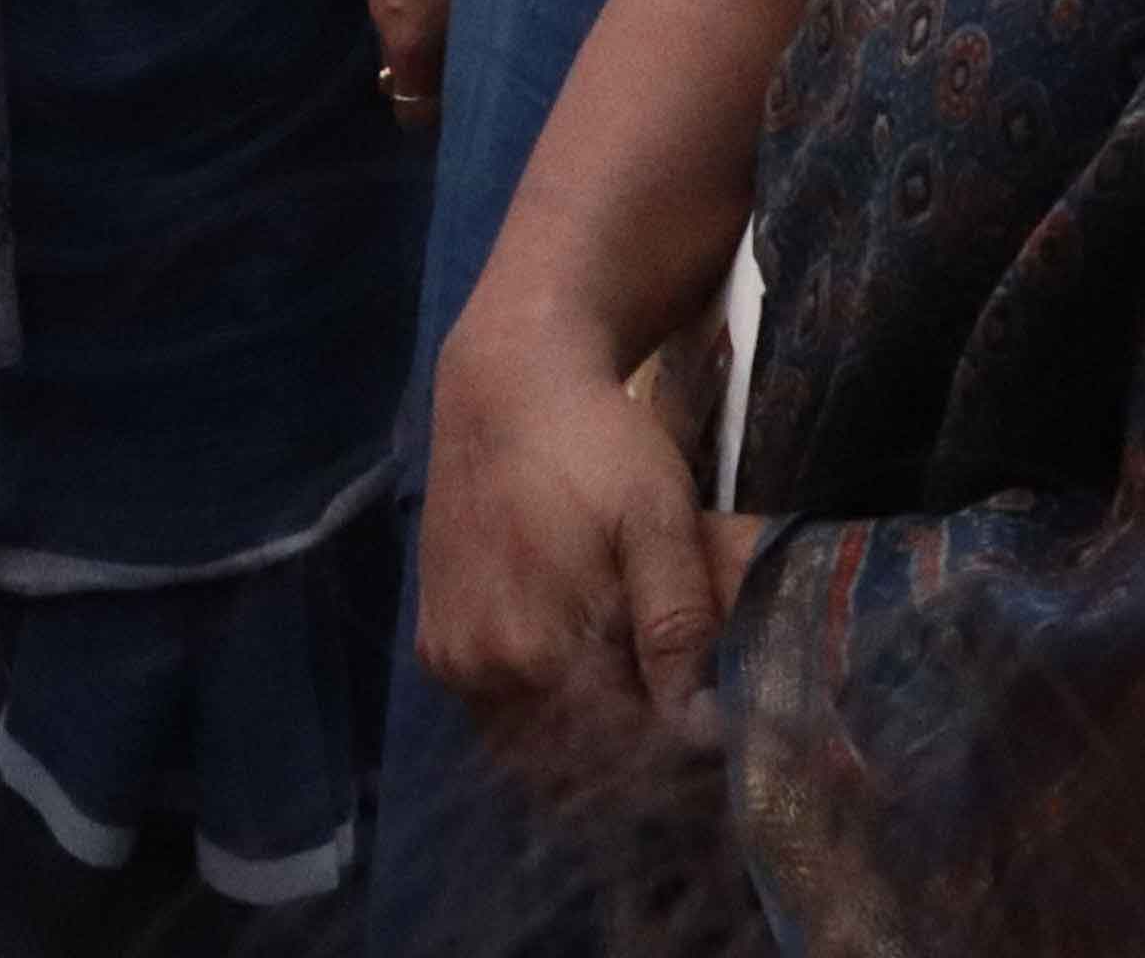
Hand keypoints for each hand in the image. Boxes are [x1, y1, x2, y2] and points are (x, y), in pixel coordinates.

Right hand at [422, 296, 741, 754]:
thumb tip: (703, 725)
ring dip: (581, 735)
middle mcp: (486, 672)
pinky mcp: (435, 643)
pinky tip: (572, 664)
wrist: (505, 387)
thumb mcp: (659, 521)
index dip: (675, 748)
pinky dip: (537, 708)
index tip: (709, 725)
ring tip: (625, 678)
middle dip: (629, 744)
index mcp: (543, 652)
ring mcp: (453, 662)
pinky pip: (494, 712)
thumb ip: (679, 625)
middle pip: (574, 758)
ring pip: (531, 745)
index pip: (623, 751)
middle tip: (672, 700)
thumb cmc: (597, 446)